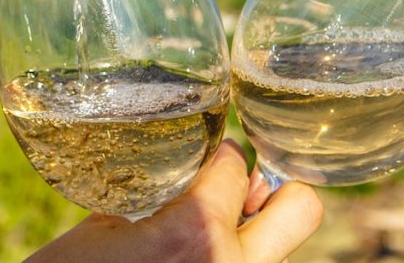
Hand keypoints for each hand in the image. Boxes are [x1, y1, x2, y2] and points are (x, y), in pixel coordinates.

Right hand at [28, 139, 322, 262]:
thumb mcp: (101, 228)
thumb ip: (156, 198)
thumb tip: (197, 180)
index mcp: (195, 232)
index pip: (235, 165)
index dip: (219, 152)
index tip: (207, 154)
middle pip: (302, 207)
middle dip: (274, 192)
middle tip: (237, 194)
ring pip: (281, 249)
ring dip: (252, 234)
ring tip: (204, 236)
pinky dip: (233, 259)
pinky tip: (193, 261)